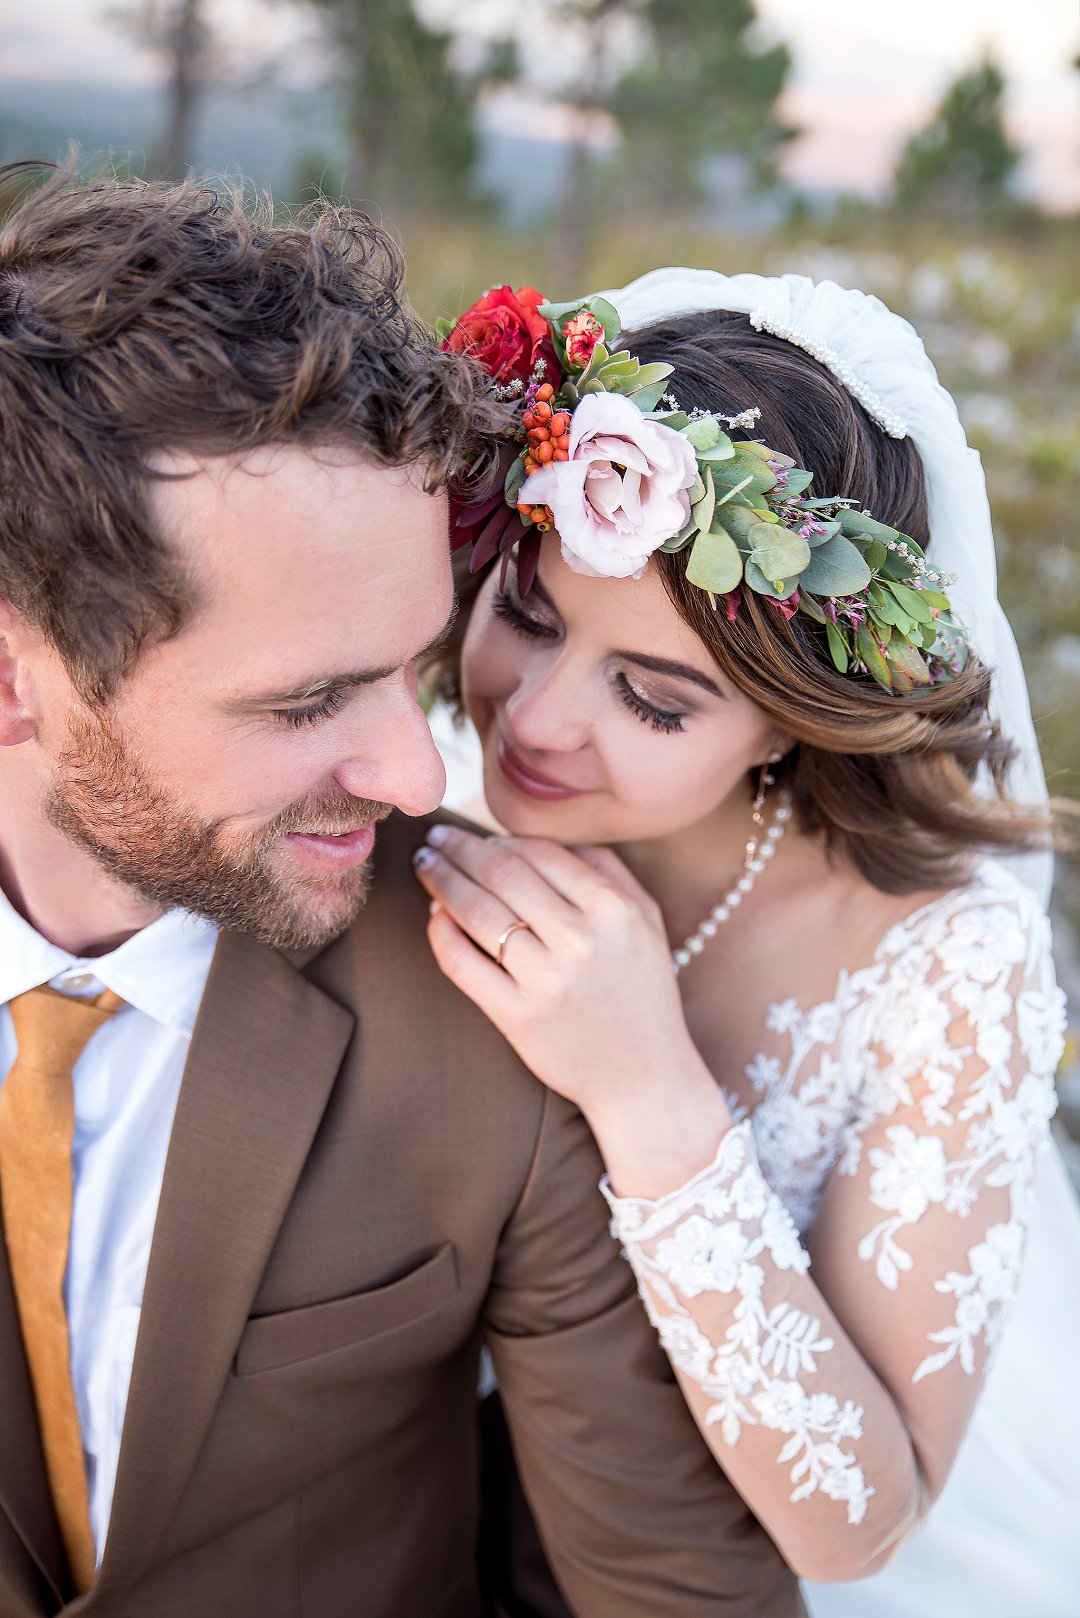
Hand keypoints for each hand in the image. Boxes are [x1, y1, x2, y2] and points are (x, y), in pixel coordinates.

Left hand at [413, 825, 730, 1195]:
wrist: (645, 1077)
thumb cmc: (642, 992)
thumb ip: (607, 869)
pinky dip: (442, 933)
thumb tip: (540, 838)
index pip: (538, 852)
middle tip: (435, 837)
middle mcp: (581, 939)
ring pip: (477, 912)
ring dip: (442, 881)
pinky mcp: (518, 1017)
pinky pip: (463, 963)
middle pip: (501, 872)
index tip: (472, 834)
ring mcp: (547, 979)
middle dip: (459, 848)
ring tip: (425, 866)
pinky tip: (435, 916)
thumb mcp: (646, 920)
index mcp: (614, 908)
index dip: (496, 837)